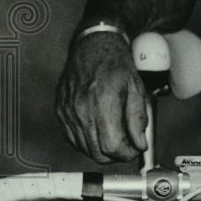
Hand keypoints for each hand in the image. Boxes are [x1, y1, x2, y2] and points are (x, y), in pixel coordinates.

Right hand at [56, 33, 147, 162]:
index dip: (127, 153)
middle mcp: (81, 110)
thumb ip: (138, 119)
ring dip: (101, 148)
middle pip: (97, 153)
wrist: (92, 47)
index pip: (112, 147)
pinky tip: (98, 128)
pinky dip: (87, 140)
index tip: (135, 148)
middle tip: (127, 144)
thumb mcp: (136, 89)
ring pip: (85, 149)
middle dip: (115, 154)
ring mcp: (68, 112)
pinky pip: (73, 139)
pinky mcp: (60, 112)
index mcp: (103, 103)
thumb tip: (140, 144)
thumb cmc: (115, 65)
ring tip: (114, 132)